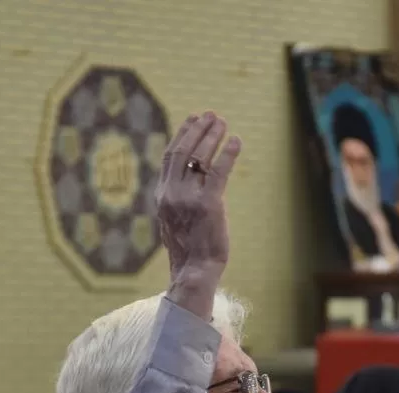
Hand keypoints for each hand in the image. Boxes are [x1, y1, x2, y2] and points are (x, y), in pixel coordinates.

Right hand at [157, 113, 241, 316]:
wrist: (194, 270)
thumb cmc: (189, 249)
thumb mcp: (175, 220)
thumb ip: (178, 199)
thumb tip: (189, 180)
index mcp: (162, 196)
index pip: (169, 157)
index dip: (181, 135)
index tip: (192, 120)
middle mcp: (172, 194)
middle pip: (182, 151)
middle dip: (197, 130)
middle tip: (210, 115)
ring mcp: (189, 199)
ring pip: (199, 157)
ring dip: (212, 136)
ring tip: (222, 123)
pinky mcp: (208, 205)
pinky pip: (218, 172)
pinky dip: (227, 154)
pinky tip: (236, 142)